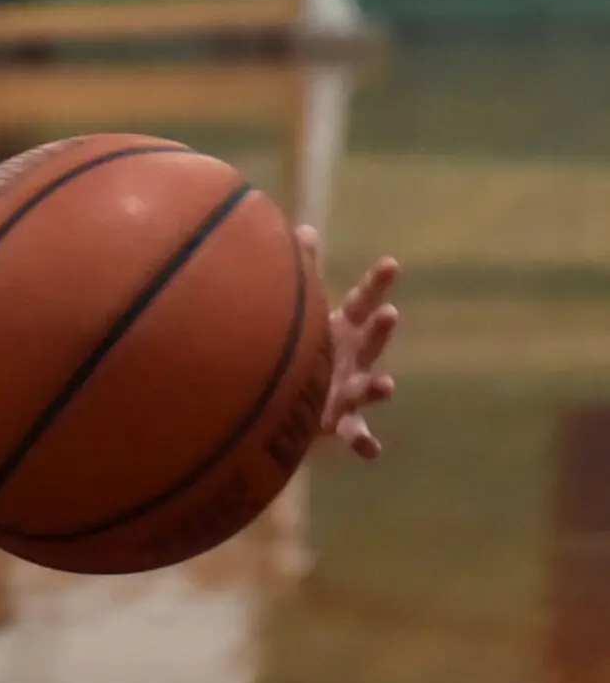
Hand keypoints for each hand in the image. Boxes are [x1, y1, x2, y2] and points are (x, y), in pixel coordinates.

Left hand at [303, 228, 398, 460]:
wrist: (292, 399)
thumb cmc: (303, 350)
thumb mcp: (303, 313)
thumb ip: (304, 273)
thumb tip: (303, 230)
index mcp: (345, 330)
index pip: (363, 302)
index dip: (376, 284)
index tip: (391, 264)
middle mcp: (354, 358)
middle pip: (370, 341)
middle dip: (379, 329)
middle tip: (389, 314)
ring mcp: (350, 390)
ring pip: (367, 387)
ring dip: (378, 387)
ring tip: (386, 386)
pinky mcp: (340, 421)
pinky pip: (356, 432)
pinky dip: (365, 441)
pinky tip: (374, 451)